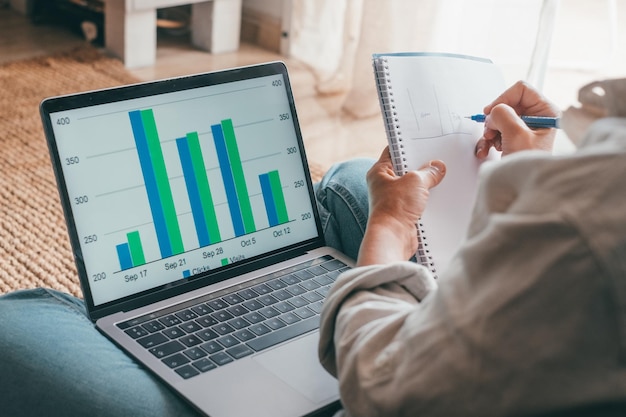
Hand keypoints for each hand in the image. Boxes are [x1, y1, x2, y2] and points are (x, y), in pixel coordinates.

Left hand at [357, 147, 445, 265]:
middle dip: (422, 165)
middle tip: (439, 157)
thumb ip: (428, 172)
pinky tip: (441, 194)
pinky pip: (418, 200)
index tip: (424, 139)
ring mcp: (393, 199)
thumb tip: (438, 167)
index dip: (408, 144)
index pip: (393, 150)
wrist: (393, 238)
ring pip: (413, 186)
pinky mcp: (403, 212)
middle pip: (406, 168)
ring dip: (427, 183)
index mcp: (379, 172)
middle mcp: (384, 184)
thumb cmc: (396, 207)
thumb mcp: (416, 181)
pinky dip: (428, 198)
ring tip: (444, 174)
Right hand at [475, 81, 559, 158]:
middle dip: (494, 119)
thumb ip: (504, 115)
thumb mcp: (517, 135)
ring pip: (498, 119)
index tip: (491, 112)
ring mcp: (523, 129)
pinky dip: (487, 141)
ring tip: (490, 144)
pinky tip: (486, 151)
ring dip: (489, 132)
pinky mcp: (512, 139)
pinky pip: (494, 132)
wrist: (525, 188)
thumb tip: (493, 111)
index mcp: (546, 112)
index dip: (503, 98)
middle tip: (491, 132)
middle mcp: (536, 118)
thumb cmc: (530, 164)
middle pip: (507, 104)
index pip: (521, 90)